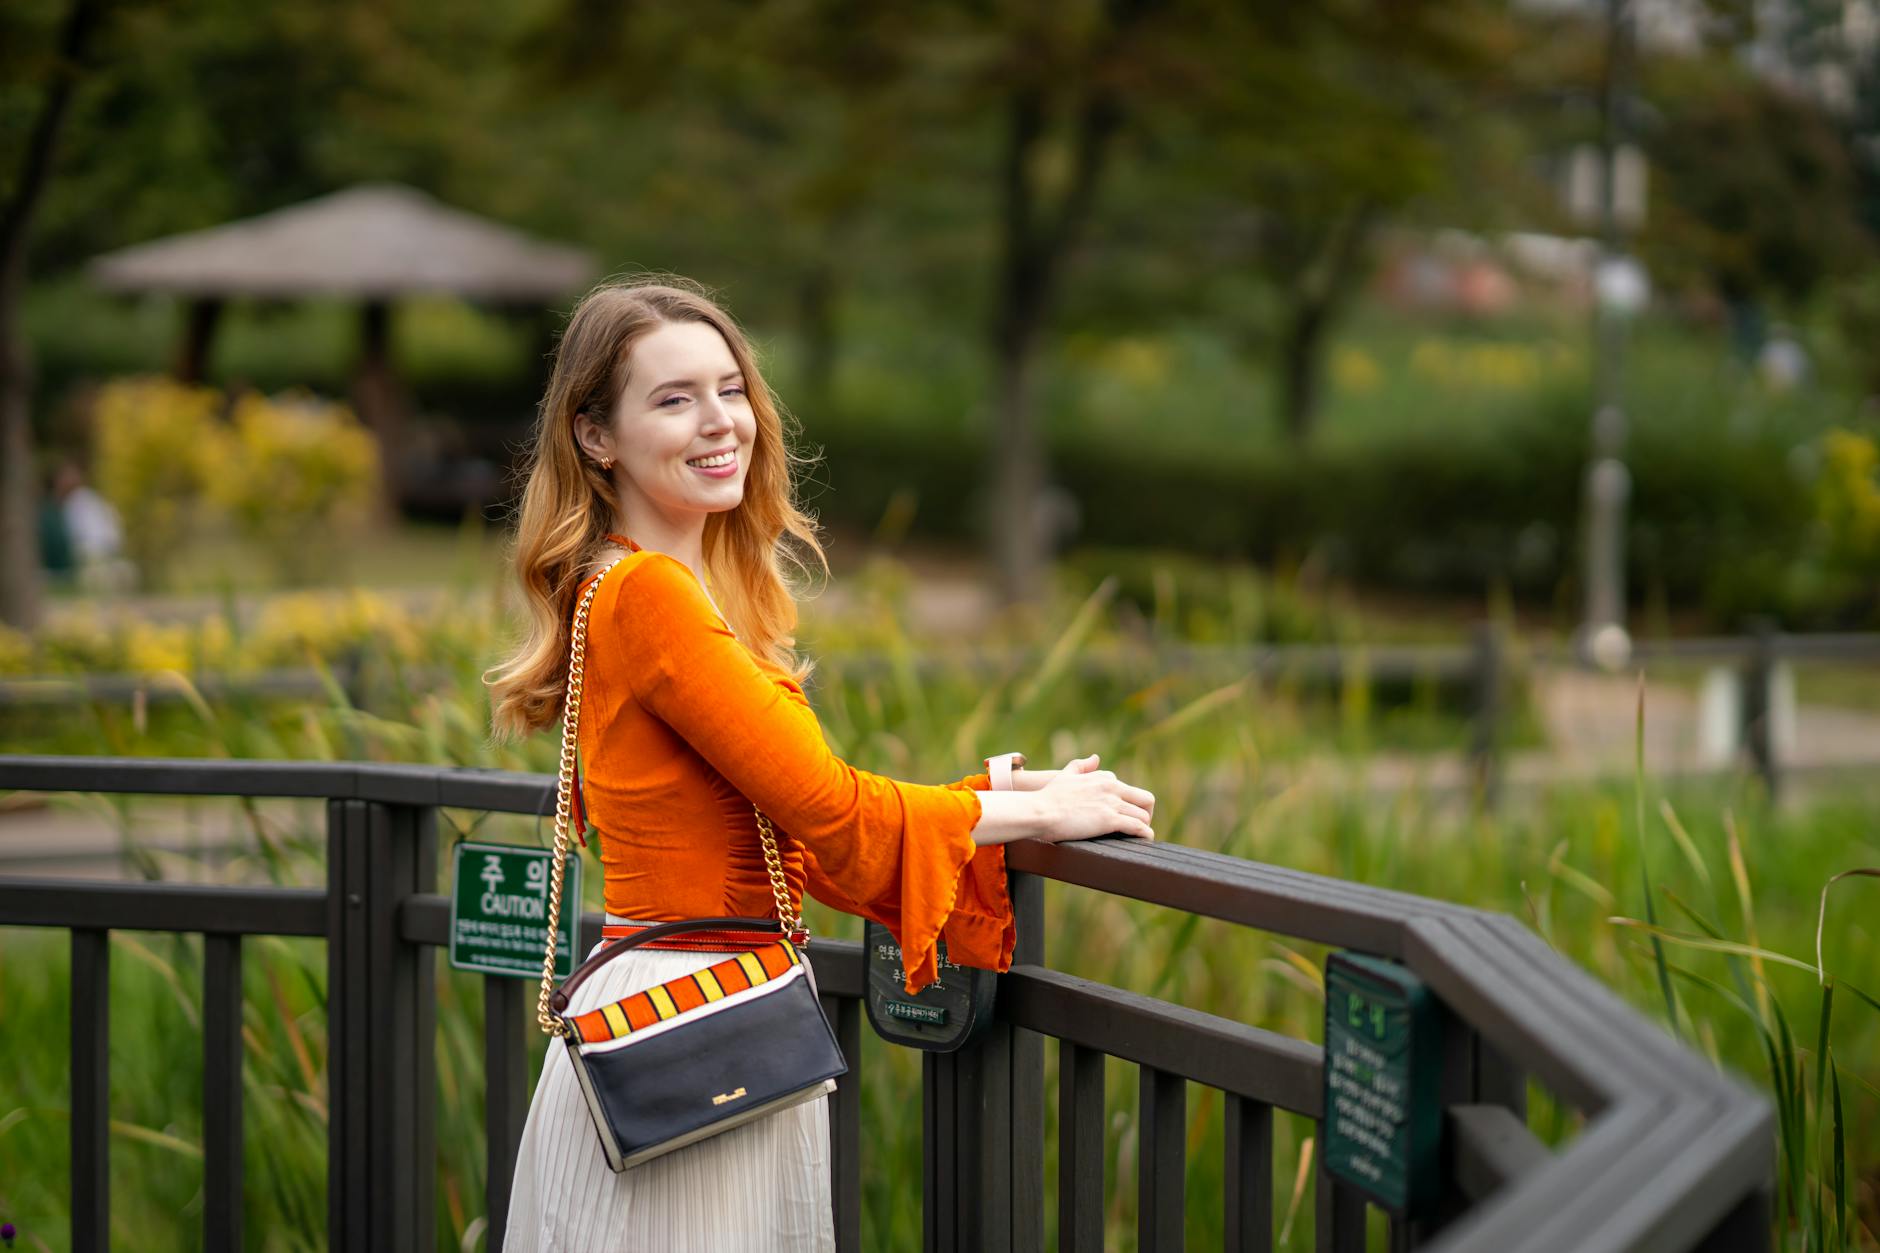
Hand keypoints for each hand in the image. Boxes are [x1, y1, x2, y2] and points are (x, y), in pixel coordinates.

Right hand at [1032, 753, 1154, 843]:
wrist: (1040, 811)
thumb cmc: (1048, 797)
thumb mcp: (1065, 775)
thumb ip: (1081, 765)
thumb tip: (1095, 757)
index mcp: (1102, 778)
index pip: (1126, 788)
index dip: (1127, 803)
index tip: (1122, 814)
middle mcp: (1111, 788)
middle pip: (1145, 799)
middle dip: (1146, 813)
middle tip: (1138, 826)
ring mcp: (1111, 803)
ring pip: (1144, 815)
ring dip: (1145, 826)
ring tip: (1139, 837)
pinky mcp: (1110, 820)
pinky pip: (1138, 827)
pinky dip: (1145, 835)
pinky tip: (1144, 841)